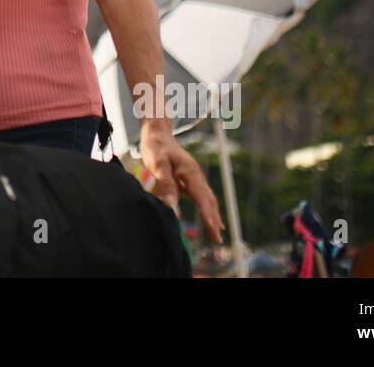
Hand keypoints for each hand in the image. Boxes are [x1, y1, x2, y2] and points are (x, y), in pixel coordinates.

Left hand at [138, 120, 224, 243]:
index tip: (213, 229)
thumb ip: (165, 183)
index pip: (201, 197)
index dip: (207, 214)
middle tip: (218, 240)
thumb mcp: (157, 163)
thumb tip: (171, 205)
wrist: (157, 133)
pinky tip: (210, 219)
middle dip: (214, 220)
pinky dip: (208, 209)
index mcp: (190, 172)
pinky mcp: (189, 179)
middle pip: (208, 200)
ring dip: (213, 216)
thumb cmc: (156, 147)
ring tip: (217, 234)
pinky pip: (202, 197)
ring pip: (208, 199)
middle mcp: (196, 176)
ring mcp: (194, 177)